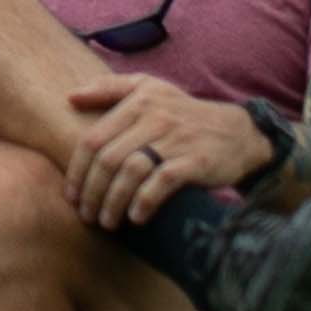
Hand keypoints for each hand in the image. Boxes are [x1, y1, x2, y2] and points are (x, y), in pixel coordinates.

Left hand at [63, 75, 272, 228]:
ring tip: (107, 222)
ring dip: (112, 202)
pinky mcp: (196, 160)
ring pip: (130, 172)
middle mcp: (155, 118)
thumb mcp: (150, 89)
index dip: (76, 172)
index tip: (71, 196)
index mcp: (138, 102)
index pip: (92, 140)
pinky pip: (161, 183)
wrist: (239, 133)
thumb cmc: (183, 115)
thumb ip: (110, 88)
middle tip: (86, 215)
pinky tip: (136, 218)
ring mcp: (176, 139)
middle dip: (91, 193)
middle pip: (107, 160)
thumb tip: (71, 96)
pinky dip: (143, 202)